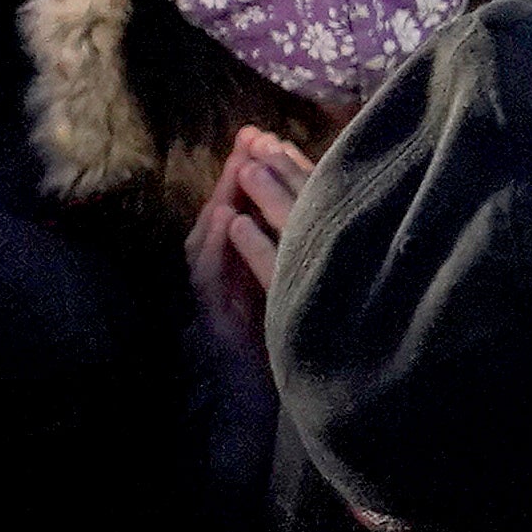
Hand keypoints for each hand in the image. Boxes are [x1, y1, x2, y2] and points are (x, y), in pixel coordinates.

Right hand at [187, 126, 314, 356]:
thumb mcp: (291, 286)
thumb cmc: (280, 335)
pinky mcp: (213, 317)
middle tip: (252, 136)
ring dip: (225, 198)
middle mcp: (229, 271)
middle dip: (241, 172)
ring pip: (214, 236)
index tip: (271, 135)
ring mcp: (217, 292)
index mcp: (249, 261)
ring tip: (239, 165)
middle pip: (231, 211)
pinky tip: (227, 219)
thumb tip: (320, 209)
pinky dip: (217, 246)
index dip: (260, 171)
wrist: (258, 397)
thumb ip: (292, 251)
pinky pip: (211, 276)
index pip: (251, 207)